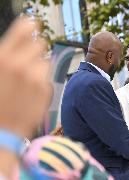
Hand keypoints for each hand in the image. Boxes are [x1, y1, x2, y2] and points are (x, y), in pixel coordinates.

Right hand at [0, 17, 51, 138]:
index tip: (34, 24)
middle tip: (26, 60)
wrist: (1, 129)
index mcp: (4, 58)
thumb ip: (7, 55)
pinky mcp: (46, 91)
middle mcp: (22, 65)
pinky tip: (31, 90)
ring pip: (45, 61)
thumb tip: (19, 45)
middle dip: (34, 49)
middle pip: (40, 44)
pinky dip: (42, 79)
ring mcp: (37, 79)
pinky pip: (47, 77)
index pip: (25, 29)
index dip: (30, 25)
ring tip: (26, 80)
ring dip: (38, 66)